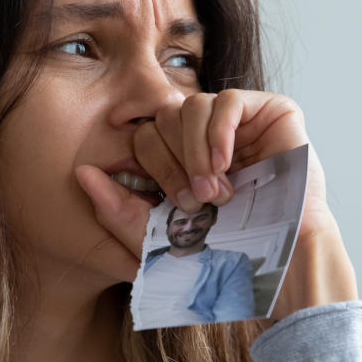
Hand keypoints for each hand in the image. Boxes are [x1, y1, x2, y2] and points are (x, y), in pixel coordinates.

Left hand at [76, 89, 356, 318]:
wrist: (280, 261)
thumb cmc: (226, 251)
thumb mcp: (157, 235)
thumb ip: (116, 208)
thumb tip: (81, 173)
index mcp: (182, 155)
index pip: (146, 136)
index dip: (155, 167)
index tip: (178, 205)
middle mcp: (209, 133)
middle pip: (165, 116)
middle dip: (175, 163)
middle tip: (199, 201)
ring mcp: (242, 121)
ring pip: (192, 105)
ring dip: (197, 153)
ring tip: (216, 190)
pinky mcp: (273, 112)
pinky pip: (228, 101)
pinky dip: (219, 134)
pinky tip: (227, 165)